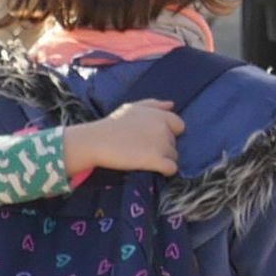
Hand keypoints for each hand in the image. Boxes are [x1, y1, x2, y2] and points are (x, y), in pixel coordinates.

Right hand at [67, 99, 183, 176]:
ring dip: (163, 159)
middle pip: (174, 143)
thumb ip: (154, 104)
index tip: (154, 138)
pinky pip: (171, 168)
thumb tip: (172, 105)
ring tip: (145, 158)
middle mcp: (164, 128)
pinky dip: (165, 170)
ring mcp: (161, 144)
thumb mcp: (133, 107)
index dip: (169, 133)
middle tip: (144, 148)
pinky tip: (153, 169)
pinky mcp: (156, 160)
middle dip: (164, 147)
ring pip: (173, 156)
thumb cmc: (112, 124)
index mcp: (160, 115)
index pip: (179, 126)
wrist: (96, 141)